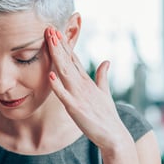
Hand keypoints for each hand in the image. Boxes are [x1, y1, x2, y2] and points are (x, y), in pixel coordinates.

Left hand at [45, 27, 128, 151]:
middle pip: (68, 61)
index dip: (65, 45)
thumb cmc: (107, 116)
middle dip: (59, 44)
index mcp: (87, 81)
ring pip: (65, 72)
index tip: (57, 31)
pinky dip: (57, 85)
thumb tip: (106, 61)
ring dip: (57, 56)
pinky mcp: (75, 108)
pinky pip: (64, 96)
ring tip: (51, 41)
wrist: (114, 136)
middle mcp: (82, 85)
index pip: (74, 59)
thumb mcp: (104, 93)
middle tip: (50, 28)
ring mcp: (79, 96)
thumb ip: (102, 76)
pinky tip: (50, 75)